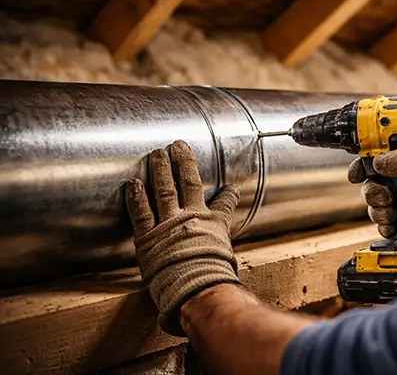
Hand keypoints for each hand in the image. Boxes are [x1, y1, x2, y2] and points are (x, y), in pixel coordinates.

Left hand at [125, 139, 240, 335]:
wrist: (197, 287)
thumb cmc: (214, 279)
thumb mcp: (227, 261)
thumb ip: (224, 256)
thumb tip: (228, 271)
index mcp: (214, 224)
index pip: (223, 204)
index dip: (227, 194)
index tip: (229, 188)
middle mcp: (192, 217)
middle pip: (188, 183)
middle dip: (184, 162)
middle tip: (178, 145)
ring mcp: (169, 224)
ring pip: (164, 189)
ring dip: (160, 169)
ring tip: (156, 154)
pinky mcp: (148, 236)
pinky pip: (141, 212)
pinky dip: (136, 197)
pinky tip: (133, 183)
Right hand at [347, 146, 396, 259]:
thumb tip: (377, 162)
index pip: (377, 157)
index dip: (363, 164)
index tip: (356, 173)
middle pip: (370, 182)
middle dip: (371, 191)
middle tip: (385, 197)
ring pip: (373, 204)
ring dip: (378, 210)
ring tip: (394, 212)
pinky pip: (382, 223)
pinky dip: (384, 225)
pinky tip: (395, 225)